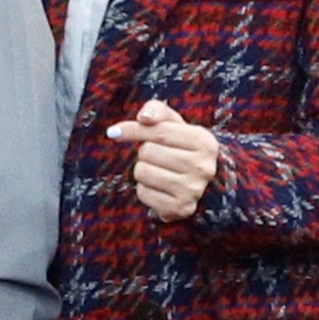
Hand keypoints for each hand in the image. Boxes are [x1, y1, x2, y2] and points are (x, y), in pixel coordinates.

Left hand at [108, 100, 226, 221]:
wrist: (203, 186)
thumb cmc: (180, 147)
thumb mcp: (174, 124)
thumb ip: (157, 110)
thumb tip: (142, 117)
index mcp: (204, 141)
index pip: (158, 131)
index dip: (134, 130)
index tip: (114, 132)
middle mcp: (203, 166)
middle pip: (148, 151)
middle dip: (145, 153)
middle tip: (159, 158)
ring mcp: (193, 190)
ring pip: (142, 172)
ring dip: (143, 171)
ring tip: (160, 172)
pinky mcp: (181, 208)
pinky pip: (143, 193)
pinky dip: (145, 190)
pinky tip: (160, 189)